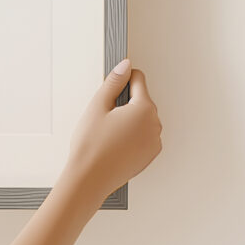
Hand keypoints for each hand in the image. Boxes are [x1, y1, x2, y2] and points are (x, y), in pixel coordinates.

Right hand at [60, 61, 160, 203]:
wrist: (90, 178)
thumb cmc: (91, 146)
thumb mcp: (97, 106)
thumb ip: (114, 82)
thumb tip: (125, 66)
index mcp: (144, 109)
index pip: (138, 80)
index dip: (122, 80)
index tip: (111, 90)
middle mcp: (155, 125)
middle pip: (142, 100)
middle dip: (125, 103)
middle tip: (104, 117)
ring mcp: (154, 142)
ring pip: (143, 119)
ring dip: (129, 119)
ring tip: (108, 133)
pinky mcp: (150, 155)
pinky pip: (144, 135)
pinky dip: (132, 135)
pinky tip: (115, 144)